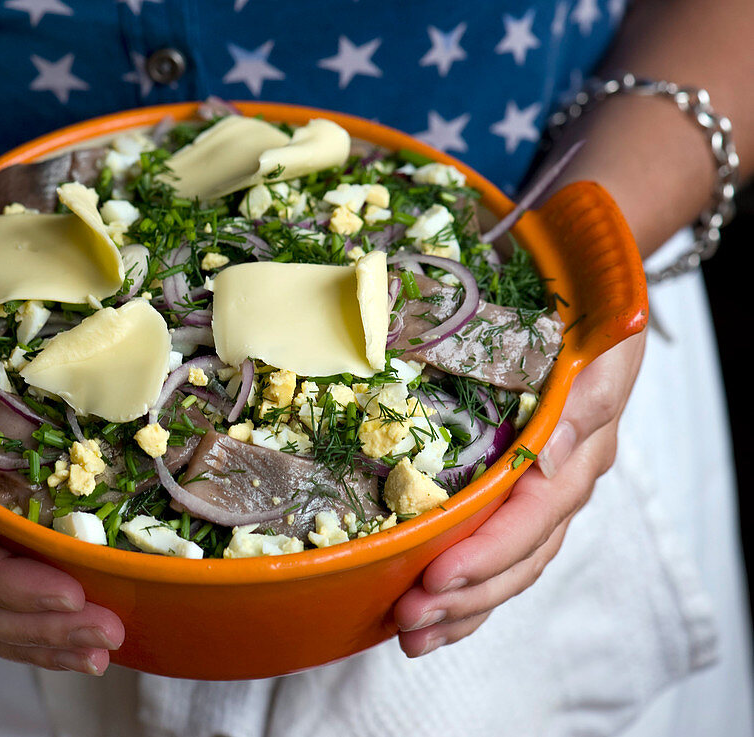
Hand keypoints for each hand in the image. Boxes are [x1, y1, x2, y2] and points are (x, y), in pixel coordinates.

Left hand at [392, 331, 646, 656]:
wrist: (587, 299)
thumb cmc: (589, 318)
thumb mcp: (597, 348)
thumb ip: (582, 404)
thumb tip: (548, 463)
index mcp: (579, 449)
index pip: (533, 519)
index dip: (487, 554)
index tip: (435, 577)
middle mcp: (561, 481)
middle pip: (518, 558)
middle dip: (465, 596)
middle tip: (409, 619)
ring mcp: (541, 492)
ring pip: (509, 567)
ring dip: (462, 607)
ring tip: (412, 635)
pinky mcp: (518, 494)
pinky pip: (498, 552)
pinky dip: (467, 588)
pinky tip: (434, 615)